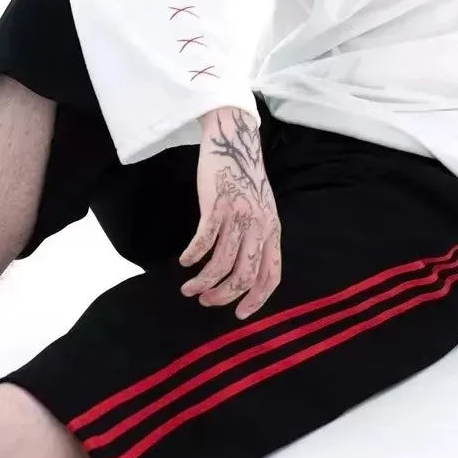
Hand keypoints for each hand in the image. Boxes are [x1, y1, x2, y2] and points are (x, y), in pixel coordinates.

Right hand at [179, 106, 281, 318]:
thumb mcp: (262, 210)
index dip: (257, 299)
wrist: (234, 142)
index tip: (239, 315)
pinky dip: (193, 256)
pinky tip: (185, 261)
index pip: (271, 275)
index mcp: (273, 230)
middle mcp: (259, 226)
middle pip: (244, 275)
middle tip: (205, 301)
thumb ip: (259, 237)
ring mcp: (238, 215)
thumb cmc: (245, 181)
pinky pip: (204, 240)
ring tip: (188, 288)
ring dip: (203, 282)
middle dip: (223, 296)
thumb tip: (246, 272)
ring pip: (221, 263)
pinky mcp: (217, 205)